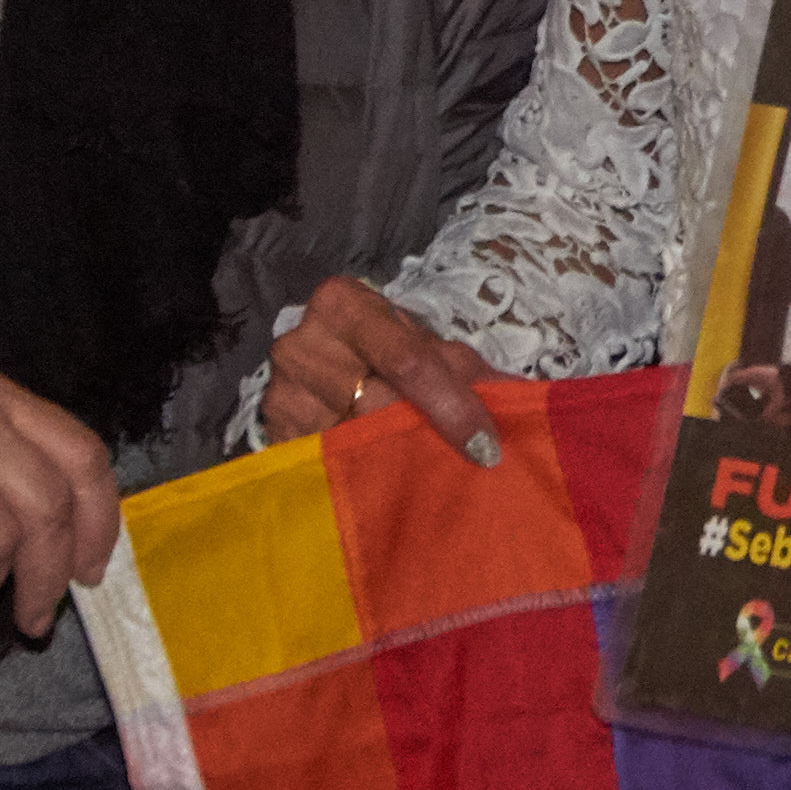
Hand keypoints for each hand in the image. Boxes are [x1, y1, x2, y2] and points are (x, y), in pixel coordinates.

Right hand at [264, 275, 502, 460]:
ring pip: (350, 442)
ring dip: (397, 463)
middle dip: (430, 435)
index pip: (406, 360)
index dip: (452, 405)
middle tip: (471, 465)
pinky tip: (391, 486)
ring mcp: (279, 392)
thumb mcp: (430, 350)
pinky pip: (326, 467)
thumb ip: (468, 371)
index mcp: (342, 303)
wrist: (332, 364)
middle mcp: (300, 343)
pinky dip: (364, 478)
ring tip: (432, 475)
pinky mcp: (273, 436)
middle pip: (377, 404)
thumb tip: (517, 404)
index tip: (487, 446)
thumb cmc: (390, 352)